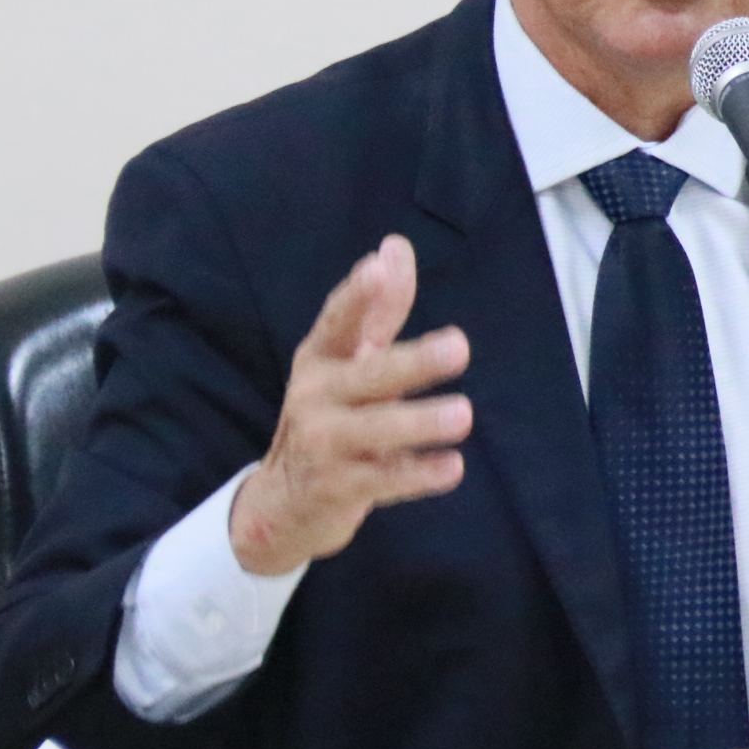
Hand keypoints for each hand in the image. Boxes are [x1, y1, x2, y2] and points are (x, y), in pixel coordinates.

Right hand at [229, 236, 471, 575]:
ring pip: (376, 429)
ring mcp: (322, 444)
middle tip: (459, 347)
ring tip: (464, 414)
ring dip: (420, 422)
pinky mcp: (336, 489)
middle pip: (368, 375)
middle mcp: (316, 397)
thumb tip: (395, 245)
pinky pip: (383, 480)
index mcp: (321, 359)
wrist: (284, 504)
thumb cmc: (330, 416)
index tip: (377, 267)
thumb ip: (379, 309)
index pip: (338, 321)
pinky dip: (418, 475)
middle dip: (413, 362)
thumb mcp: (347, 361)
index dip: (358, 295)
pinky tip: (453, 467)